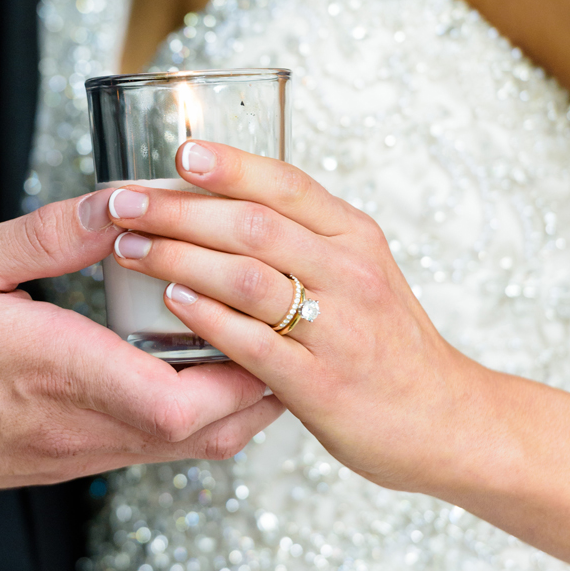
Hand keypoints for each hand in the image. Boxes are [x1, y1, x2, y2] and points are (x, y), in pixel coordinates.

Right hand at [0, 191, 285, 495]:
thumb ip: (48, 235)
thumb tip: (123, 200)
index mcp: (55, 377)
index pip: (174, 402)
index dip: (236, 366)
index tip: (259, 313)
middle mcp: (75, 429)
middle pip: (204, 435)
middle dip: (259, 385)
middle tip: (280, 321)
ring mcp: (73, 454)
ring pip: (186, 450)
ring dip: (235, 403)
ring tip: (255, 338)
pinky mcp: (65, 462)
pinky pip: (153, 450)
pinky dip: (196, 416)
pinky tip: (199, 366)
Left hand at [102, 140, 569, 570]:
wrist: (446, 420)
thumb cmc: (390, 345)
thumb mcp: (364, 272)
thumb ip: (308, 239)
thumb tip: (230, 201)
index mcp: (357, 239)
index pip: (289, 186)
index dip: (232, 165)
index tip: (180, 151)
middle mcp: (352, 275)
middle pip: (255, 226)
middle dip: (180, 209)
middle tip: (123, 201)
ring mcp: (338, 330)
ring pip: (249, 278)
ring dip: (179, 258)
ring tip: (130, 247)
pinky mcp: (321, 385)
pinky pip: (254, 344)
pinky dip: (208, 318)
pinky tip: (171, 303)